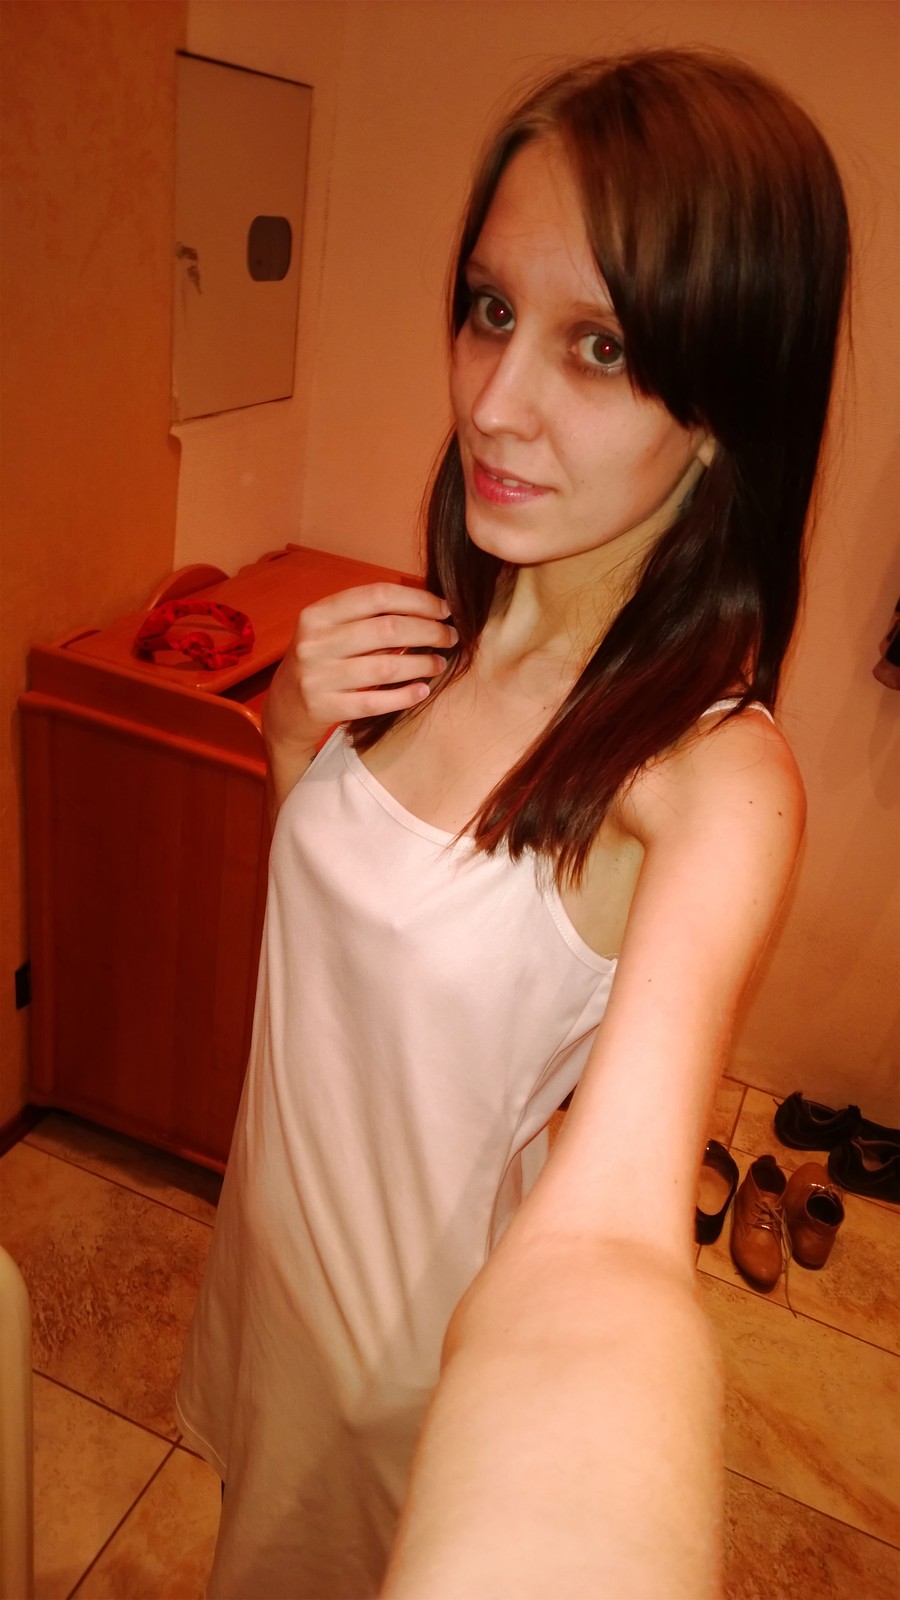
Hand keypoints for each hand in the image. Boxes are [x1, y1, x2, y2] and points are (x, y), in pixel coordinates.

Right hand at [264, 584, 457, 756]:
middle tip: (450, 637)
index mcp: (318, 614)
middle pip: (387, 629)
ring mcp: (317, 677)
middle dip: (428, 631)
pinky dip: (404, 696)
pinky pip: (375, 702)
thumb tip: (427, 603)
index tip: (444, 609)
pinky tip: (423, 690)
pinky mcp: (324, 707)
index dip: (418, 600)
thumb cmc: (320, 660)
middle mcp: (314, 642)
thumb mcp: (330, 630)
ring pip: (385, 667)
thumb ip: (367, 615)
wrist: (284, 706)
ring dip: (422, 664)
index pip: (377, 596)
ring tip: (440, 663)